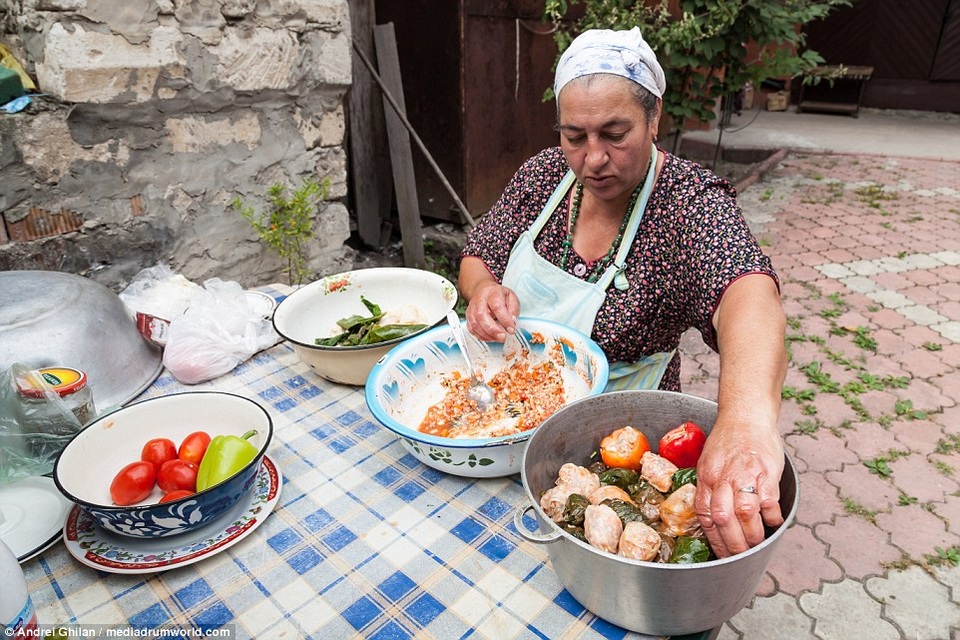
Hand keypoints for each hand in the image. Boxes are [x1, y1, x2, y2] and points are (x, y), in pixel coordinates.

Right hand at [465, 282, 520, 341]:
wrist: (484, 292)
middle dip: (493, 330)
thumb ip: (513, 309)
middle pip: (481, 315)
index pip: (497, 306)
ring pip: (475, 324)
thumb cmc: (498, 295)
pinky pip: (472, 330)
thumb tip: (512, 321)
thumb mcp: (511, 297)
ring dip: (487, 335)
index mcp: (492, 293)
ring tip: (498, 338)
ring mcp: (472, 309)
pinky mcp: (469, 318)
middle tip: (503, 337)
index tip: (511, 329)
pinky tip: (491, 337)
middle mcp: (479, 300)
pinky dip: (482, 336)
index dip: (504, 320)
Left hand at [693, 420, 784, 557]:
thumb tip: (714, 519)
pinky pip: (769, 500)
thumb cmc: (727, 441)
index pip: (706, 516)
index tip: (722, 554)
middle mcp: (723, 477)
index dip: (714, 540)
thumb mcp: (708, 463)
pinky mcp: (766, 471)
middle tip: (742, 556)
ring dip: (753, 534)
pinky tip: (773, 521)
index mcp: (706, 478)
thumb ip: (710, 488)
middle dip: (734, 545)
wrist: (745, 415)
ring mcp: (745, 474)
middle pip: (724, 519)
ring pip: (746, 513)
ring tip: (758, 544)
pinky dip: (772, 516)